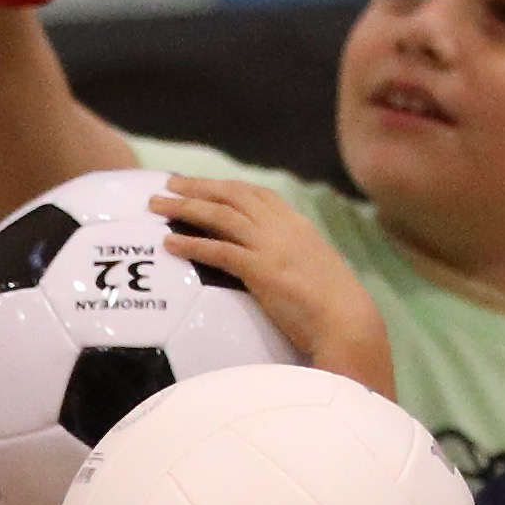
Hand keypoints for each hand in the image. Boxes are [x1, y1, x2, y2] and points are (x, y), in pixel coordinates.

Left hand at [157, 173, 387, 380]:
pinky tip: (169, 243)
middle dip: (198, 186)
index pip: (257, 194)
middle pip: (232, 195)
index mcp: (297, 225)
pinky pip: (218, 250)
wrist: (348, 322)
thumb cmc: (334, 308)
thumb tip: (277, 266)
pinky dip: (191, 243)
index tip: (202, 183)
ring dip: (184, 207)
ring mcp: (272, 246)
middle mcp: (283, 228)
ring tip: (156, 206)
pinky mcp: (261, 269)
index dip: (226, 185)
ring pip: (220, 215)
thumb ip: (293, 260)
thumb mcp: (314, 271)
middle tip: (168, 182)